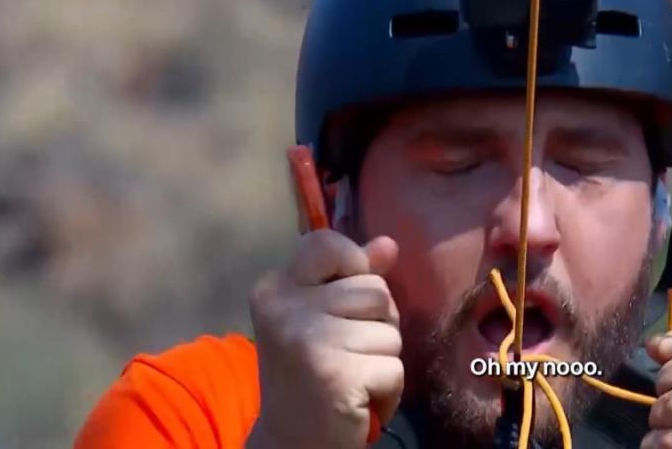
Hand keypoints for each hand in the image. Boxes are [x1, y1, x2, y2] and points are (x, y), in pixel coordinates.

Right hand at [246, 231, 401, 448]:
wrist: (291, 444)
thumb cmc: (312, 375)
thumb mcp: (324, 317)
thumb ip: (354, 277)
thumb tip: (389, 244)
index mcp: (276, 289)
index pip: (327, 243)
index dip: (354, 267)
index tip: (344, 302)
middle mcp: (285, 309)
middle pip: (375, 290)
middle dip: (377, 324)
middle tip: (346, 355)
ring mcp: (308, 341)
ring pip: (391, 330)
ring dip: (383, 360)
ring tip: (352, 378)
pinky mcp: (335, 375)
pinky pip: (395, 368)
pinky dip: (387, 391)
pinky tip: (358, 401)